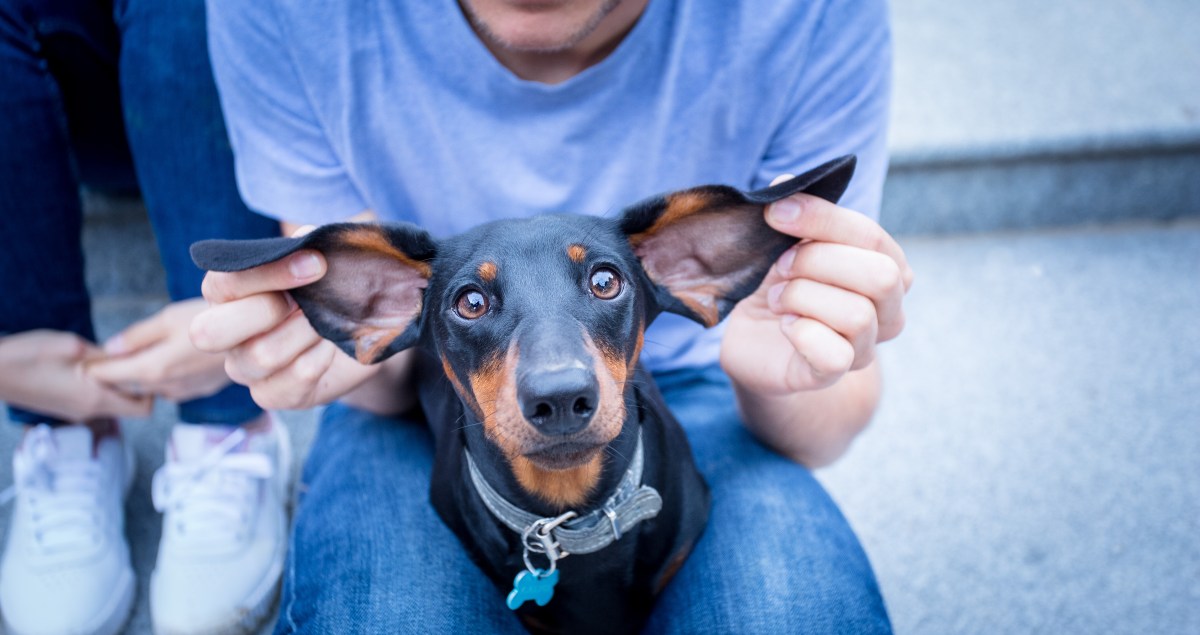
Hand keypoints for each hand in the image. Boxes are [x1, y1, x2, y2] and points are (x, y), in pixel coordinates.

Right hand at [0, 330, 151, 421]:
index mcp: (95, 399)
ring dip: (115, 383)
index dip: (152, 388)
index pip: (144, 408)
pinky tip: (87, 366)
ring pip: (112, 402)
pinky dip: (99, 386)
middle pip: (130, 406)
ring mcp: (76, 412)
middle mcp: (89, 412)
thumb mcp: (74, 347)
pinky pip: (94, 400)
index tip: (150, 367)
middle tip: (132, 359)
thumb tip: (132, 357)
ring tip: (107, 359)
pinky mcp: (65, 407)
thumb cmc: (27, 356)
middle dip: (137, 385)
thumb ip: (107, 356)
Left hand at [87, 299, 230, 400]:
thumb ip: (136, 337)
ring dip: (140, 375)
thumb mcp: (168, 318)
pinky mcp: (197, 391)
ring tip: (142, 354)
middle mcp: (165, 387)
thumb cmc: (212, 319)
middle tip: (109, 354)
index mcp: (152, 369)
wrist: (258, 335)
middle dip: (115, 372)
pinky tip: (171, 359)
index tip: (86, 358)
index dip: (92, 367)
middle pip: (126, 385)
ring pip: (148, 388)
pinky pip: (169, 388)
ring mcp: (183, 392)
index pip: (107, 375)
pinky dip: (162, 377)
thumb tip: (109, 349)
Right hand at [188, 230, 383, 409]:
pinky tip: (330, 346)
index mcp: (225, 294)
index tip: (317, 263)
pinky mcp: (273, 395)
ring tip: (326, 322)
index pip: (223, 283)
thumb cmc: (328, 288)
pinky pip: (292, 380)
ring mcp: (245, 369)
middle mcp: (224, 334)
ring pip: (261, 356)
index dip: (268, 272)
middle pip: (208, 333)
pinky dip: (321, 358)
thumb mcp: (321, 260)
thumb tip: (302, 237)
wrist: (359, 332)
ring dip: (306, 332)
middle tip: (307, 302)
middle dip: (267, 311)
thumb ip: (307, 245)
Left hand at [721, 179, 913, 395]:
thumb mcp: (784, 241)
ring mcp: (865, 346)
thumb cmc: (779, 282)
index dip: (823, 219)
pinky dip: (801, 334)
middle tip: (781, 266)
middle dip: (818, 262)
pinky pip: (834, 356)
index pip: (871, 237)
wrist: (753, 339)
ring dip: (803, 298)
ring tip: (778, 298)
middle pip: (881, 277)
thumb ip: (793, 211)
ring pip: (857, 316)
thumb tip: (786, 182)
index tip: (774, 212)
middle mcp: (888, 310)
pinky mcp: (831, 374)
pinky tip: (785, 326)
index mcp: (886, 266)